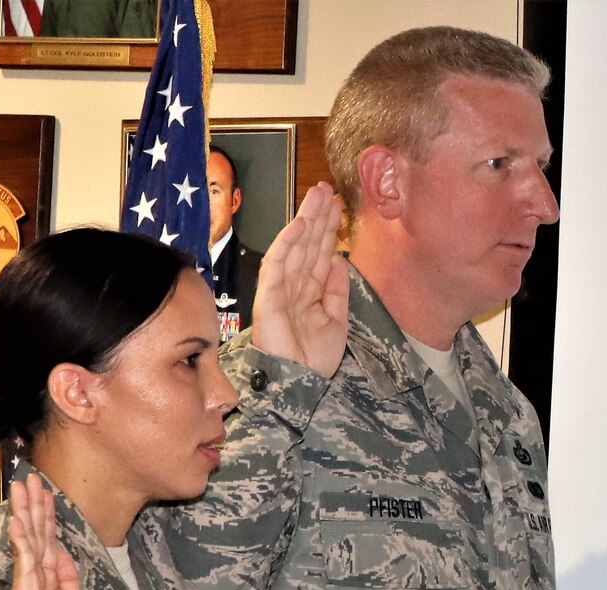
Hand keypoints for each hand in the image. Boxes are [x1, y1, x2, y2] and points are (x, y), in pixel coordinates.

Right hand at [7, 475, 103, 589]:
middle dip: (33, 505)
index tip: (46, 492)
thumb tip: (61, 552)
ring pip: (28, 540)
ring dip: (24, 512)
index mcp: (52, 579)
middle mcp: (38, 577)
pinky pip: (24, 560)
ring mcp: (30, 583)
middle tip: (28, 478)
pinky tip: (18, 520)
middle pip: (36, 534)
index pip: (48, 540)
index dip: (47, 515)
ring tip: (20, 488)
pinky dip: (22, 539)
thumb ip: (68, 577)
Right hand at [251, 182, 349, 378]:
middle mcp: (294, 284)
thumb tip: (338, 260)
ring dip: (305, 221)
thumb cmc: (315, 357)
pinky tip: (298, 225)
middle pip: (306, 243)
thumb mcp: (337, 321)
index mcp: (309, 290)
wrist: (300, 383)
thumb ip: (337, 291)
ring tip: (317, 196)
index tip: (337, 205)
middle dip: (317, 216)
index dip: (327, 229)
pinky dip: (286, 243)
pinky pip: (277, 264)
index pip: (318, 252)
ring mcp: (280, 288)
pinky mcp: (268, 295)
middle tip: (326, 189)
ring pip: (293, 247)